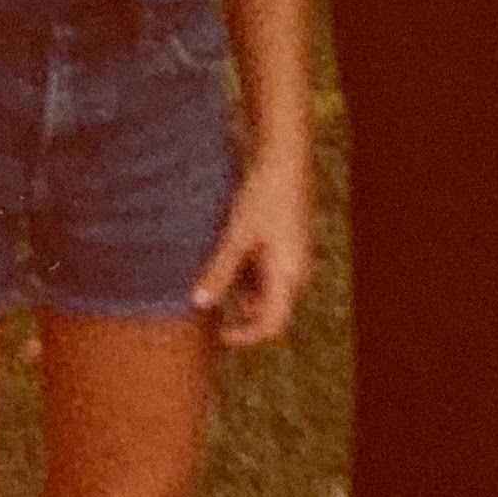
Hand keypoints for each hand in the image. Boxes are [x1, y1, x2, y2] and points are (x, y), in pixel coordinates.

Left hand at [191, 152, 311, 347]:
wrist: (285, 158)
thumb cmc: (261, 196)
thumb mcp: (236, 235)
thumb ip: (219, 271)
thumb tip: (199, 304)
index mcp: (288, 276)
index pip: (271, 326)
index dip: (245, 337)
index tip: (220, 337)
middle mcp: (298, 272)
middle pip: (270, 308)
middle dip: (241, 310)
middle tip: (209, 300)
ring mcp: (298, 257)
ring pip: (269, 288)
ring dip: (244, 288)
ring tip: (215, 270)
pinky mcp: (293, 242)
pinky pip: (272, 270)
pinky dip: (251, 270)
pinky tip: (229, 251)